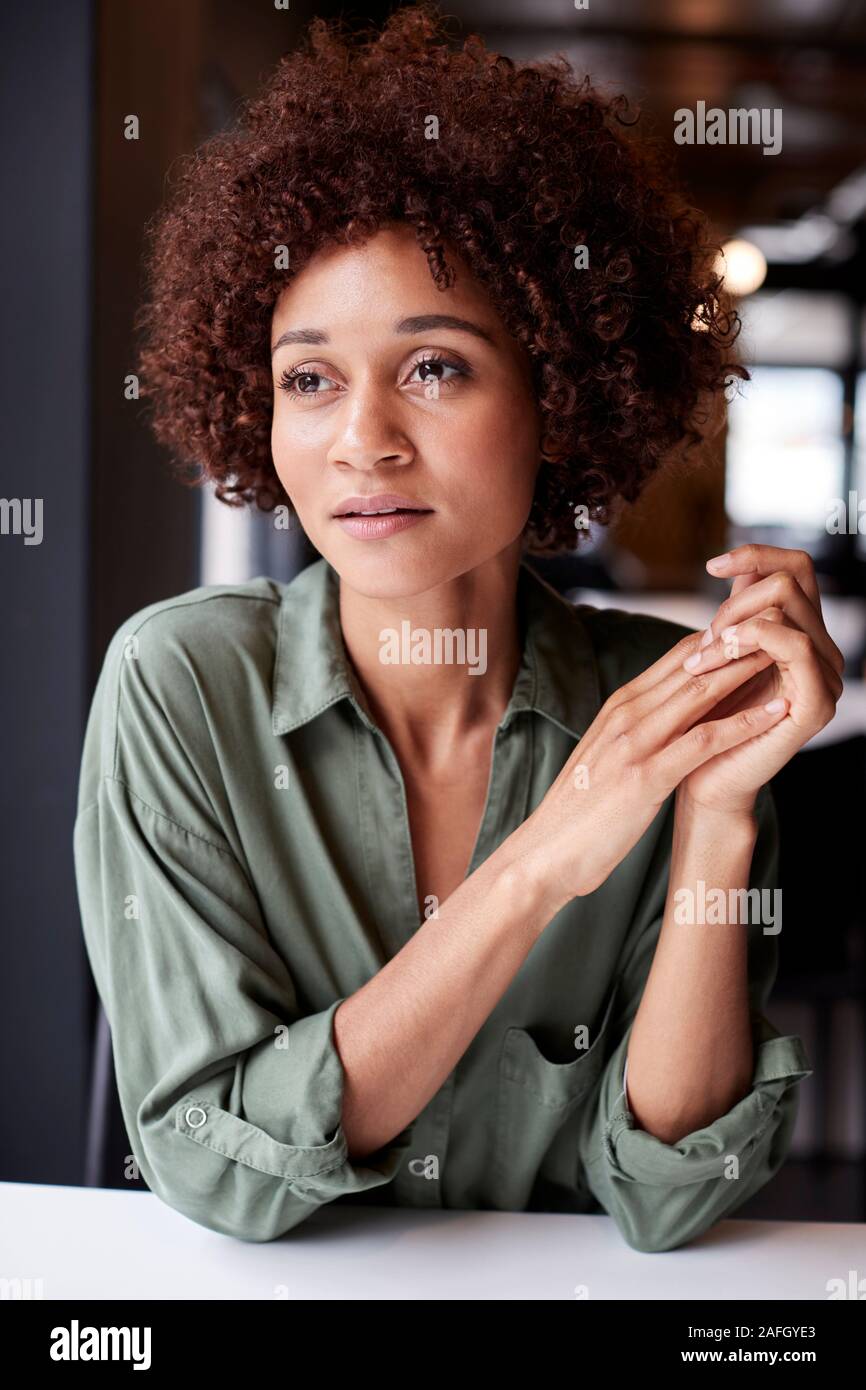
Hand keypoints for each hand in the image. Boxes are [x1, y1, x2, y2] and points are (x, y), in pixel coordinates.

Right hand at [514, 620, 794, 907]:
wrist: (545, 853)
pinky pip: (703, 740)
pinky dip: (744, 722)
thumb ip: (638, 727)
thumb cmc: (580, 810)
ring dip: (748, 671)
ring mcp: (635, 743)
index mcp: (619, 705)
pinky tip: (776, 712)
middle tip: (786, 627)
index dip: (724, 638)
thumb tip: (674, 715)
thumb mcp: (608, 754)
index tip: (763, 631)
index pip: (679, 655)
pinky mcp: (645, 776)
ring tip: (788, 654)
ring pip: (701, 692)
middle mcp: (626, 714)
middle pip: (694, 664)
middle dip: (742, 642)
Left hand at [677, 544, 842, 815]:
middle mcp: (821, 652)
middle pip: (791, 580)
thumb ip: (736, 616)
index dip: (757, 555)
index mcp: (802, 636)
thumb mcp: (719, 657)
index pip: (796, 568)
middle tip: (703, 640)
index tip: (712, 564)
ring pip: (788, 608)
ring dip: (734, 625)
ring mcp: (824, 677)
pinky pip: (793, 646)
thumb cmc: (706, 723)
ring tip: (701, 658)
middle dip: (735, 601)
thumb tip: (738, 567)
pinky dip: (751, 641)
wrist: (706, 783)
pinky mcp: (816, 703)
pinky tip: (716, 657)